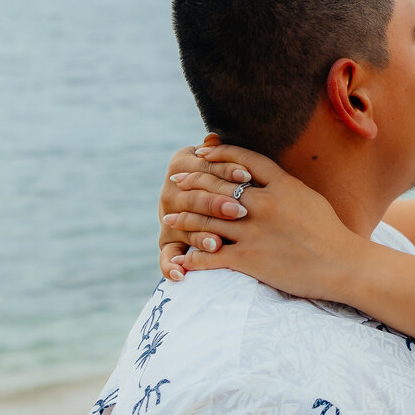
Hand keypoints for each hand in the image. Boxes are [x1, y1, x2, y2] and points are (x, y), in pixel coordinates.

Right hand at [158, 135, 250, 280]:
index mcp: (182, 163)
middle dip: (216, 204)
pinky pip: (167, 255)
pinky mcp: (168, 240)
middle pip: (194, 197)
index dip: (227, 170)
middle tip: (239, 211)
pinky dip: (170, 266)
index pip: (205, 167)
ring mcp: (168, 216)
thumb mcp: (229, 160)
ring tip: (216, 245)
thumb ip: (223, 152)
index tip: (247, 175)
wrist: (218, 194)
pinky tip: (180, 276)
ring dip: (199, 235)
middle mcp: (170, 190)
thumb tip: (213, 138)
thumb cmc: (231, 174)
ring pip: (183, 226)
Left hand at [159, 143, 366, 301]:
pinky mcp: (250, 259)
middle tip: (175, 181)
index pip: (243, 160)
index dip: (219, 154)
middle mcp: (266, 204)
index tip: (201, 152)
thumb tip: (264, 174)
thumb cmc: (330, 233)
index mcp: (282, 185)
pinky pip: (212, 255)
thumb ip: (283, 185)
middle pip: (218, 186)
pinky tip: (183, 258)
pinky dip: (194, 257)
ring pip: (208, 220)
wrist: (343, 265)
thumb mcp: (308, 198)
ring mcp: (255, 231)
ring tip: (169, 219)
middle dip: (192, 183)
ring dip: (184, 219)